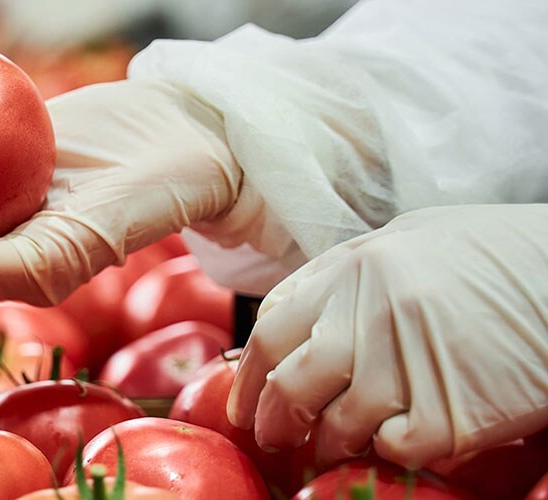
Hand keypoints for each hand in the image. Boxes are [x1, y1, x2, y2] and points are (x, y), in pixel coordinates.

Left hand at [227, 204, 547, 467]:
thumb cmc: (502, 256)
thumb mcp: (413, 240)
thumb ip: (352, 277)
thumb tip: (302, 318)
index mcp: (354, 268)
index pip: (271, 331)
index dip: (250, 378)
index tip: (246, 403)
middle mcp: (370, 314)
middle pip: (291, 385)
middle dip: (275, 422)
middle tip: (275, 439)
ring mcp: (408, 363)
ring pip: (338, 425)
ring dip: (330, 443)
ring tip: (334, 446)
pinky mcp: (449, 412)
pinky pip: (395, 447)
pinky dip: (390, 450)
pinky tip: (401, 436)